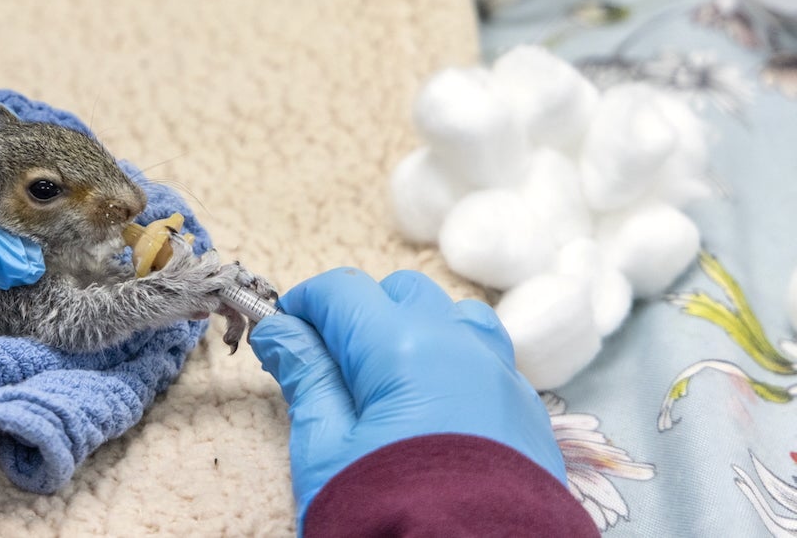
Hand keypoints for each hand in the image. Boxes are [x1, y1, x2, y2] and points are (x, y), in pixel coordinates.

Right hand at [249, 268, 565, 525]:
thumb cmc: (390, 514)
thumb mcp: (325, 449)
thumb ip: (306, 377)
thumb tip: (279, 332)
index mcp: (403, 347)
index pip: (343, 292)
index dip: (305, 304)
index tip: (282, 332)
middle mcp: (459, 346)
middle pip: (401, 293)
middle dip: (359, 313)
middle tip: (328, 364)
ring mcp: (501, 374)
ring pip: (453, 318)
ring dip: (414, 330)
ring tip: (387, 381)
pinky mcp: (527, 409)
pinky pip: (486, 359)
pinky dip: (452, 363)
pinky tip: (432, 409)